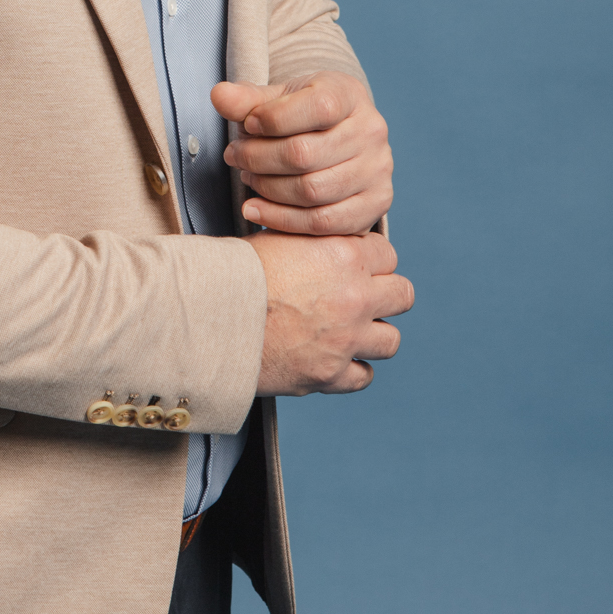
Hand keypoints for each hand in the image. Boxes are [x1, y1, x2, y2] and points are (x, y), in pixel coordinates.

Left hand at [213, 73, 392, 235]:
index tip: (247, 125)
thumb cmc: (303, 115)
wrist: (338, 137)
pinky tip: (255, 209)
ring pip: (311, 191)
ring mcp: (377, 171)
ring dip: (267, 188)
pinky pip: (322, 222)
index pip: (317, 107)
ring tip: (247, 178)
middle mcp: (371, 132)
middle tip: (235, 157)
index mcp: (350, 95)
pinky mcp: (373, 205)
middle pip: (305, 154)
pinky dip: (281, 220)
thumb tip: (219, 95)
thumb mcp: (277, 98)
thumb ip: (248, 99)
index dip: (272, 119)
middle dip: (258, 158)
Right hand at [247, 230, 412, 394]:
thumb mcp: (278, 238)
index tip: (360, 265)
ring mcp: (345, 339)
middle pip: (402, 295)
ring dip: (374, 334)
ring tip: (352, 330)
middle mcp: (354, 298)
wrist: (210, 319)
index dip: (372, 259)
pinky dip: (353, 369)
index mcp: (344, 257)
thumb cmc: (235, 275)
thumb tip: (326, 239)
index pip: (388, 254)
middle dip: (384, 294)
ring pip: (391, 340)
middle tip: (363, 297)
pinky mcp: (330, 374)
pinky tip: (336, 358)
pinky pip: (363, 376)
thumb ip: (314, 240)